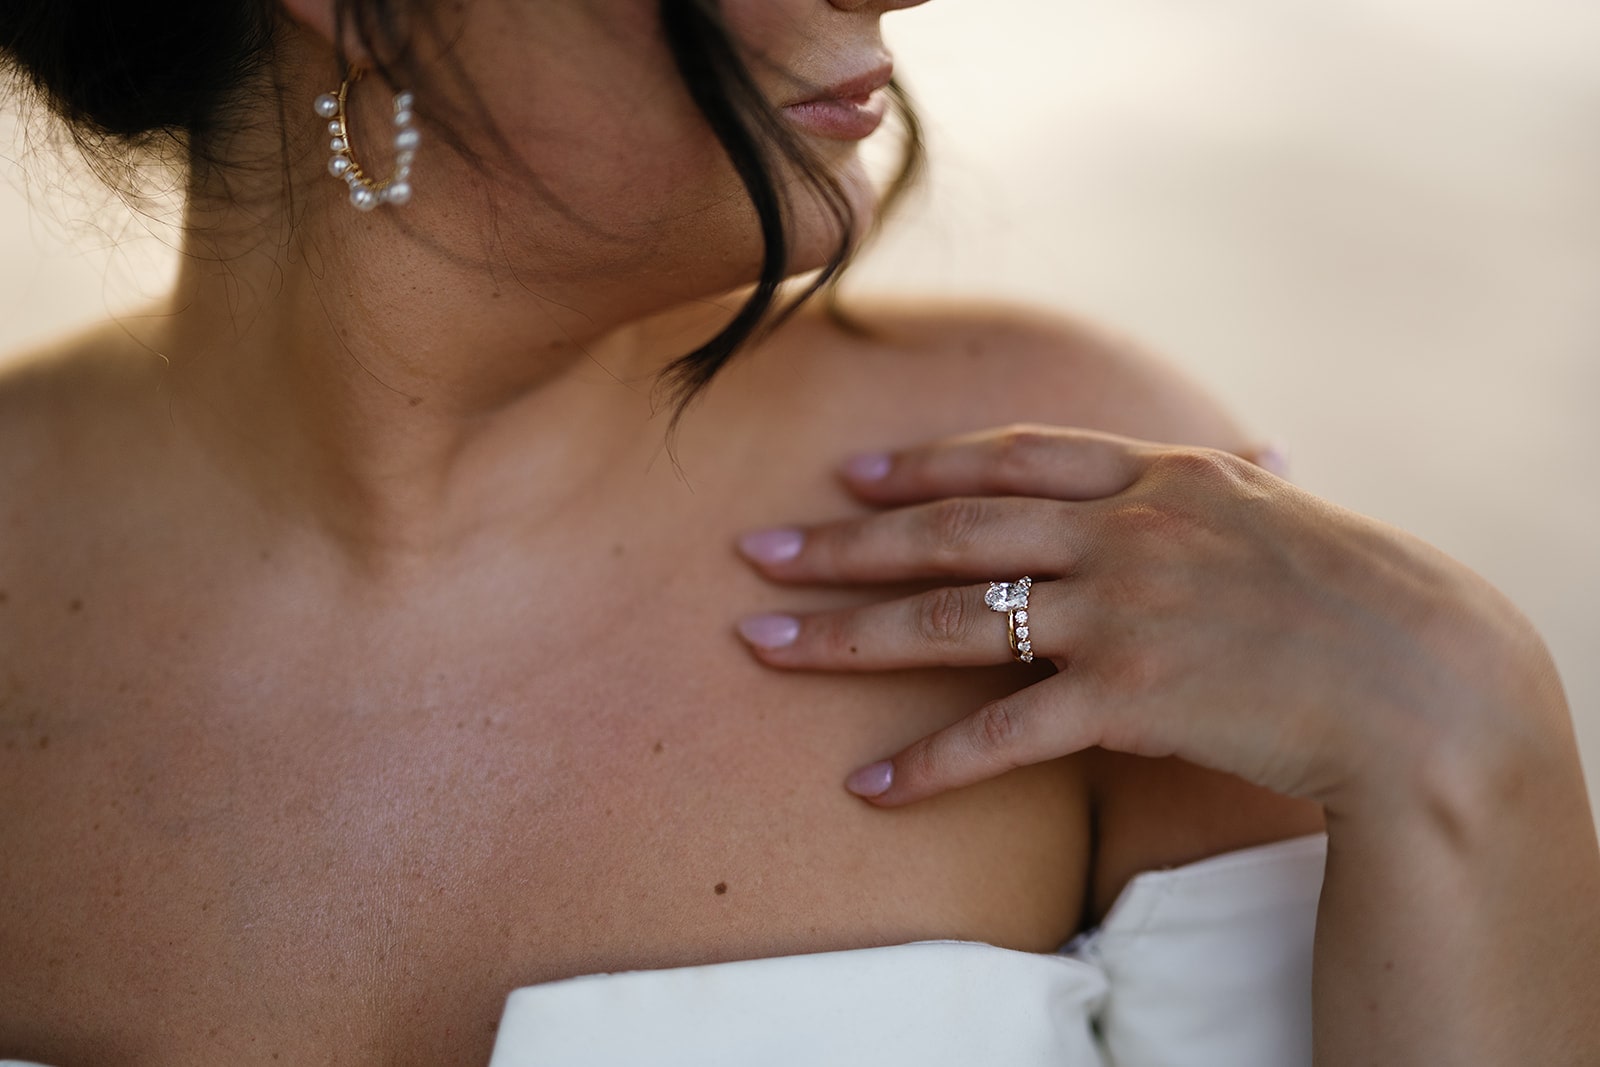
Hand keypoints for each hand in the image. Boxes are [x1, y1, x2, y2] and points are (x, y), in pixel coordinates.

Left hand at [733, 425, 1568, 811]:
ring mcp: (1119, 607)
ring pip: (951, 617)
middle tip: (756, 548)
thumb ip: (1210, 485)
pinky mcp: (1128, 694)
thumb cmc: (1353, 593)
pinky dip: (932, 763)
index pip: (1009, 456)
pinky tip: (870, 786)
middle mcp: (1120, 528)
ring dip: (845, 634)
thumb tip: (1226, 457)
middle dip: (843, 541)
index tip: (851, 472)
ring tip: (762, 642)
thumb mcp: (1271, 512)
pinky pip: (1004, 731)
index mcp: (1153, 474)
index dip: (921, 463)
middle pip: (950, 529)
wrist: (1421, 676)